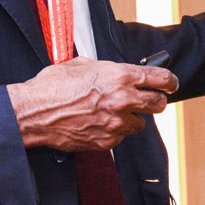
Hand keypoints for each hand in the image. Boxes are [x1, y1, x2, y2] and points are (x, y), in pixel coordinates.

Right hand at [8, 56, 178, 150]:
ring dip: (131, 118)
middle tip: (149, 100)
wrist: (34, 113)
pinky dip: (114, 131)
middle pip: (159, 104)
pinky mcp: (107, 140)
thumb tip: (120, 70)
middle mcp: (123, 99)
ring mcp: (116, 122)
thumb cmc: (54, 87)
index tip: (171, 84)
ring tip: (112, 113)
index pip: (161, 78)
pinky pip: (121, 137)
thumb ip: (108, 69)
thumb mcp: (83, 64)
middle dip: (155, 101)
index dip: (169, 81)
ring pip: (140, 123)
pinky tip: (98, 123)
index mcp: (121, 76)